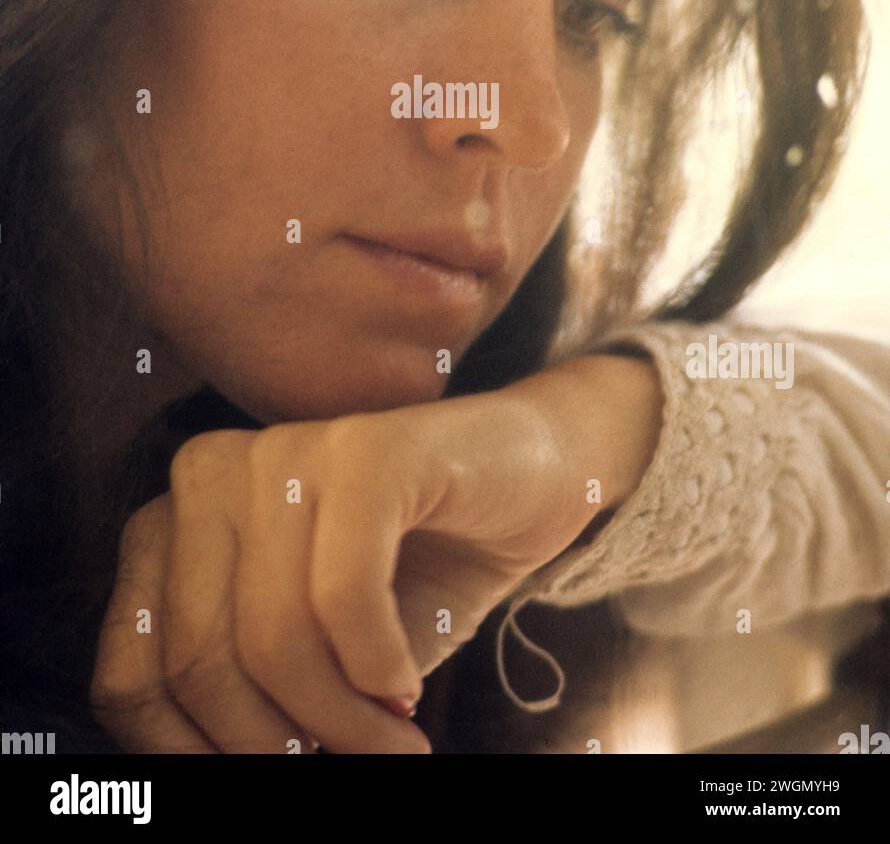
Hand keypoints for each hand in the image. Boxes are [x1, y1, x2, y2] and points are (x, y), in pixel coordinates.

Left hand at [89, 359, 655, 752]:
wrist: (529, 477)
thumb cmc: (415, 572)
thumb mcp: (314, 653)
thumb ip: (249, 699)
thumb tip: (219, 774)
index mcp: (172, 524)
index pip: (130, 678)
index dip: (194, 757)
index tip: (278, 777)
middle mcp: (207, 475)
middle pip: (199, 663)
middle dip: (276, 743)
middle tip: (357, 765)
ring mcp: (283, 450)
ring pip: (273, 637)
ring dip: (342, 721)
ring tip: (396, 743)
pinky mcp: (363, 447)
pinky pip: (343, 594)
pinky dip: (377, 664)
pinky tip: (406, 685)